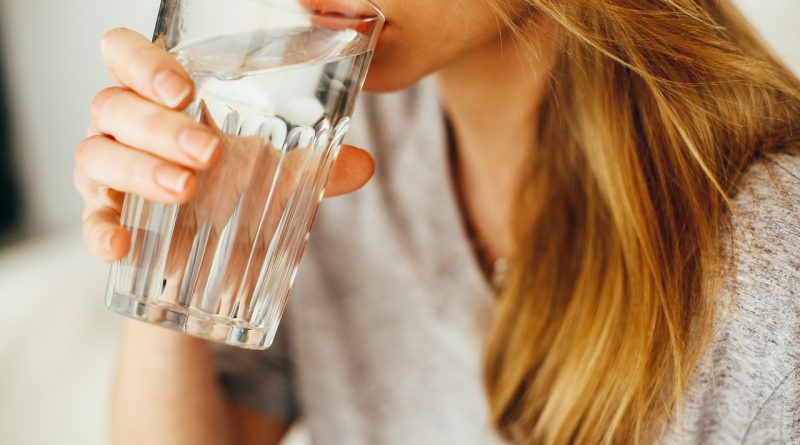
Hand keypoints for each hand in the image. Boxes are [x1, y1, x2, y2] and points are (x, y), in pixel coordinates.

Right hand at [75, 28, 374, 262]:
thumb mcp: (277, 175)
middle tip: (208, 152)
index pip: (126, 54)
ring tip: (187, 189)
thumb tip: (364, 165)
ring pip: (96, 153)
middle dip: (159, 126)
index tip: (185, 89)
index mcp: (162, 97)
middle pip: (114, 104)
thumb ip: (316, 166)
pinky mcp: (105, 217)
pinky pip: (90, 219)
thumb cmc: (235, 192)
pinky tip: (120, 246)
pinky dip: (100, 229)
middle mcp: (125, 125)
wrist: (211, 259)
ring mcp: (109, 170)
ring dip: (140, 169)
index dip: (144, 62)